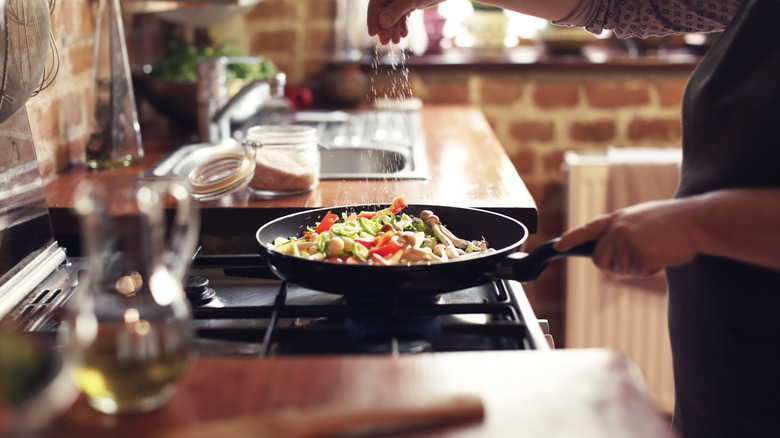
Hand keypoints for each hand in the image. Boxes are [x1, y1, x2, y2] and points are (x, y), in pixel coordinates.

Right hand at [367, 0, 443, 44]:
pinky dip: (402, 26)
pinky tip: (403, 34)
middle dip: (384, 28)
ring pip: (392, 16)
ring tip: (395, 41)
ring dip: (393, 29)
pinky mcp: (408, 4)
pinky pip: (401, 16)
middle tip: (385, 41)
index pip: (375, 4)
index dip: (373, 18)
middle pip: (382, 11)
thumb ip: (396, 10)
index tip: (373, 33)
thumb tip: (382, 22)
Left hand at [553, 199, 701, 276]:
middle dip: (614, 266)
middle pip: (600, 260)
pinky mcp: (640, 254)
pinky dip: (651, 271)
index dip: (571, 239)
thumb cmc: (674, 221)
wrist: (697, 220)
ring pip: (621, 270)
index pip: (588, 229)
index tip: (558, 247)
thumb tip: (610, 252)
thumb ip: (623, 231)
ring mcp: (628, 241)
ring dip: (638, 267)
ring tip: (656, 249)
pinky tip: (663, 256)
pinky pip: (639, 273)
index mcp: (618, 218)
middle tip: (638, 259)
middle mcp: (618, 229)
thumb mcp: (642, 218)